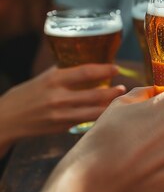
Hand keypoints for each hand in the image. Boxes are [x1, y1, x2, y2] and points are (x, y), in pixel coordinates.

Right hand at [0, 65, 125, 152]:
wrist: (7, 119)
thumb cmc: (26, 95)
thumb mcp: (43, 78)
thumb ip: (64, 71)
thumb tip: (87, 63)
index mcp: (54, 80)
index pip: (85, 72)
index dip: (105, 69)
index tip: (116, 67)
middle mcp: (58, 98)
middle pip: (95, 94)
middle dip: (113, 91)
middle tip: (123, 87)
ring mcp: (60, 115)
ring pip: (94, 112)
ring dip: (110, 105)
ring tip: (119, 99)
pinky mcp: (62, 128)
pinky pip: (86, 121)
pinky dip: (99, 116)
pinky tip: (107, 112)